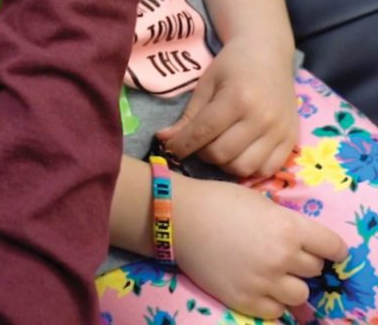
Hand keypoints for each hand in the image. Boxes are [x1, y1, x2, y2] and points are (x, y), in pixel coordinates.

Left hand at [157, 36, 298, 177]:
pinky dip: (248, 169)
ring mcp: (279, 132)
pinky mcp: (292, 140)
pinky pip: (267, 170)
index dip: (182, 144)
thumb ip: (189, 115)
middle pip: (222, 154)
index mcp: (237, 99)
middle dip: (202, 154)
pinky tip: (239, 154)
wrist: (268, 54)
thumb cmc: (233, 65)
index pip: (203, 132)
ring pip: (243, 168)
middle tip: (197, 144)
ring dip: (224, 165)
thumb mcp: (206, 83)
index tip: (170, 148)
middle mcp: (261, 118)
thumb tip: (165, 139)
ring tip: (217, 149)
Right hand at [173, 175, 347, 318]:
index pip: (333, 247)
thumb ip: (285, 222)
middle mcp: (281, 257)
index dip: (329, 247)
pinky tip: (255, 283)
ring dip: (288, 283)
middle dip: (301, 260)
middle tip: (280, 251)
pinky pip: (277, 311)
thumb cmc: (218, 201)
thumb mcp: (259, 201)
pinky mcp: (246, 301)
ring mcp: (264, 282)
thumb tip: (303, 242)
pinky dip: (270, 299)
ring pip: (299, 294)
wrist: (177, 218)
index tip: (323, 249)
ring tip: (268, 271)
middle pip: (315, 269)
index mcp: (287, 228)